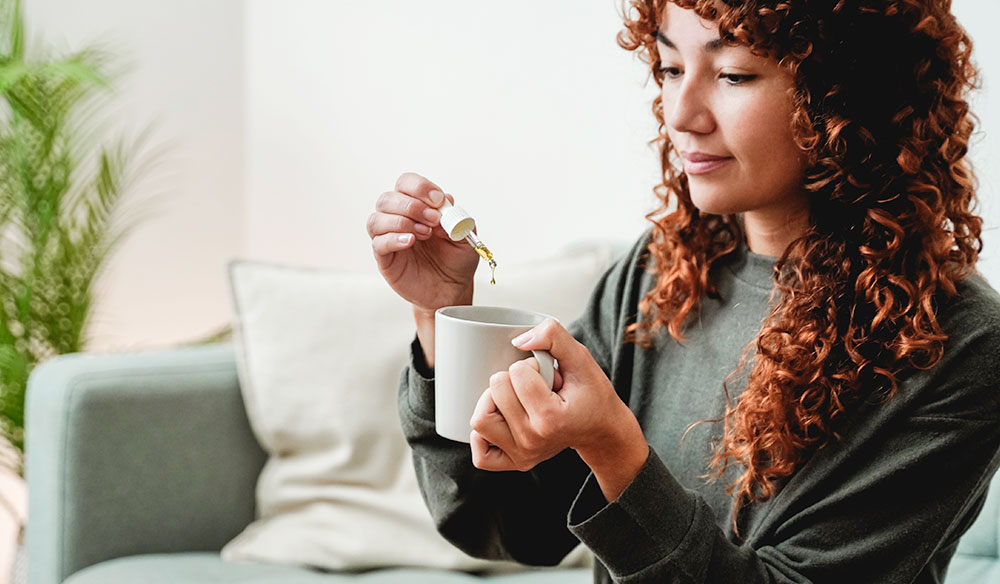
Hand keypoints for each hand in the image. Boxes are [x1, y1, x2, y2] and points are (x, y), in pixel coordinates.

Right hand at [367, 172, 478, 313]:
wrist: (452, 289)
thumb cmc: (456, 260)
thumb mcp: (465, 235)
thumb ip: (456, 216)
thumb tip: (446, 199)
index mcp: (417, 207)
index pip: (405, 183)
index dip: (419, 187)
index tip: (438, 200)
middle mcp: (399, 219)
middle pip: (387, 198)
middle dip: (412, 206)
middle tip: (433, 220)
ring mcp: (389, 238)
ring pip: (376, 219)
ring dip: (402, 221)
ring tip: (425, 233)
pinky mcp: (385, 259)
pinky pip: (378, 243)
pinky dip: (393, 239)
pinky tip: (410, 242)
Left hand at [469, 319, 648, 499]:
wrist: (601, 429)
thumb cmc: (591, 394)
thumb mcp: (581, 358)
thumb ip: (553, 337)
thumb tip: (518, 340)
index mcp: (551, 418)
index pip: (517, 373)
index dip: (531, 366)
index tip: (549, 376)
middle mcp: (533, 441)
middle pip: (495, 391)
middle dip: (513, 379)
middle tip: (536, 388)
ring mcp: (523, 455)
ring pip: (480, 420)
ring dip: (492, 401)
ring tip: (516, 401)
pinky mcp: (515, 463)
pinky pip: (480, 453)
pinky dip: (482, 435)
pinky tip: (501, 420)